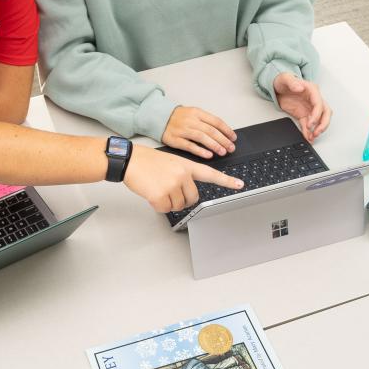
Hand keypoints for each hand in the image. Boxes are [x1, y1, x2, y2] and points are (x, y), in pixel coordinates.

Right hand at [124, 146, 243, 212]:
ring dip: (168, 202)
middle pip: (192, 198)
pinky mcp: (161, 195)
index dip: (226, 181)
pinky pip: (164, 208)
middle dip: (181, 199)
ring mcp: (172, 185)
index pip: (211, 174)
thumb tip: (186, 195)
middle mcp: (182, 175)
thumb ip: (182, 175)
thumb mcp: (170, 162)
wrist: (129, 160)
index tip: (239, 184)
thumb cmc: (146, 161)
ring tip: (157, 188)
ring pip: (178, 205)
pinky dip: (157, 205)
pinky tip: (150, 192)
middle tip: (168, 190)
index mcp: (186, 165)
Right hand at [162, 106, 236, 158]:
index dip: (226, 130)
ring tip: (222, 152)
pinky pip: (189, 146)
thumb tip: (224, 133)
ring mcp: (182, 130)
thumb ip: (206, 122)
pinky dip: (200, 151)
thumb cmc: (179, 117)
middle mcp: (190, 120)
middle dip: (223, 140)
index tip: (233, 138)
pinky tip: (208, 155)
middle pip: (210, 130)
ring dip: (214, 145)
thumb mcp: (193, 114)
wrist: (158, 117)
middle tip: (231, 148)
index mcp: (197, 113)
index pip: (216, 121)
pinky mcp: (174, 139)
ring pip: (201, 137)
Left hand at [272, 72, 330, 141]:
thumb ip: (292, 82)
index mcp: (312, 90)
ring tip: (312, 137)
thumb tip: (300, 87)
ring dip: (318, 129)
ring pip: (320, 120)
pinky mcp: (303, 114)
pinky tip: (308, 137)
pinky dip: (308, 131)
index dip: (317, 114)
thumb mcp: (285, 78)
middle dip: (323, 123)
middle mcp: (313, 99)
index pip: (319, 103)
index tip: (311, 122)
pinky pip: (308, 124)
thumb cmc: (283, 80)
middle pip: (325, 112)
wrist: (277, 86)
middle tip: (316, 132)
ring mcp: (309, 108)